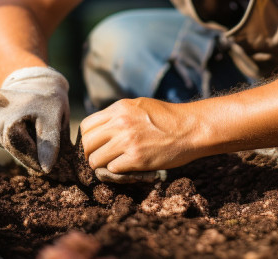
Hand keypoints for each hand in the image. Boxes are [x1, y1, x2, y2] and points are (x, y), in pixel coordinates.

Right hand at [0, 67, 69, 173]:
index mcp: (11, 116)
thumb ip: (50, 143)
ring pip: (1, 141)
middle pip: (9, 146)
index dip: (34, 161)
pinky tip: (17, 124)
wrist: (36, 81)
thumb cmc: (48, 102)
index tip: (45, 168)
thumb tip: (45, 169)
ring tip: (29, 128)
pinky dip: (6, 135)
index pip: (20, 150)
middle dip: (26, 152)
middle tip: (40, 152)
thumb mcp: (55, 120)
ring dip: (16, 142)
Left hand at [80, 97, 199, 174]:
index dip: (88, 138)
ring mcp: (127, 141)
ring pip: (95, 160)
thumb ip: (119, 115)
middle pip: (87, 144)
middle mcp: (120, 123)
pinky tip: (129, 166)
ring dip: (103, 165)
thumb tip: (101, 128)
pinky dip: (118, 171)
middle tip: (102, 158)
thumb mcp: (140, 106)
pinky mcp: (137, 158)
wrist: (192, 128)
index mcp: (119, 108)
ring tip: (115, 164)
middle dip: (91, 154)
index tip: (96, 145)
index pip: (86, 126)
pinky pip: (112, 169)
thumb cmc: (168, 118)